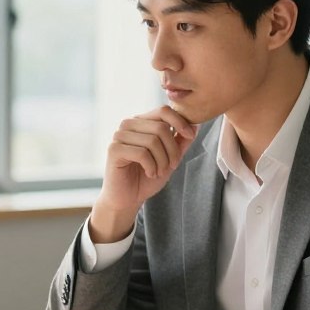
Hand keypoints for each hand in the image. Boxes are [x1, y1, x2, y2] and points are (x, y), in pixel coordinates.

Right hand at [91, 106, 196, 241]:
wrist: (127, 199)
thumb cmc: (146, 178)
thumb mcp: (170, 158)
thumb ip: (181, 141)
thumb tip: (195, 125)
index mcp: (141, 122)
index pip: (163, 111)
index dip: (180, 122)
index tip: (190, 136)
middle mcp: (128, 125)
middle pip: (161, 127)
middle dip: (172, 150)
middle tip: (171, 166)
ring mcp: (119, 136)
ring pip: (152, 141)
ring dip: (162, 161)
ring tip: (159, 172)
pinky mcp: (114, 150)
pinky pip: (142, 153)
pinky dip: (151, 166)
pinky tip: (150, 173)